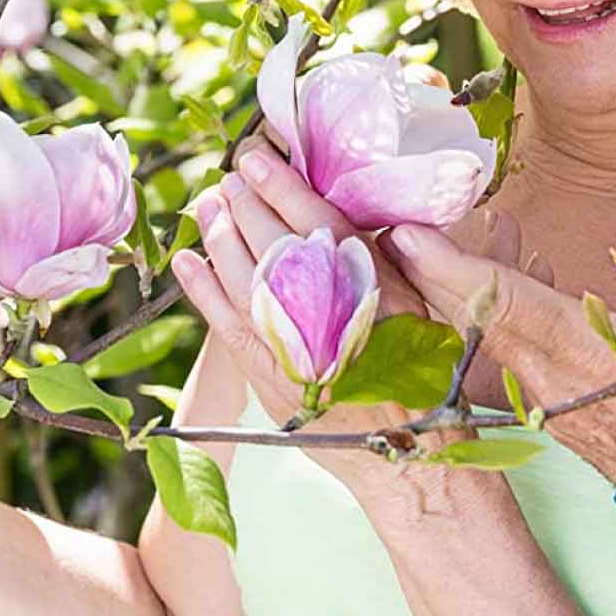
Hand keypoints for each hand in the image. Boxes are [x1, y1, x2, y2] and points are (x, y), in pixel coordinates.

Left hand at [172, 146, 470, 498]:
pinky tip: (188, 260)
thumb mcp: (423, 310)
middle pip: (274, 243)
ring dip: (219, 235)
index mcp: (378, 288)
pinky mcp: (271, 378)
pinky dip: (202, 289)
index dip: (283, 186)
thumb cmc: (427, 380)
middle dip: (244, 204)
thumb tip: (353, 213)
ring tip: (209, 205)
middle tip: (229, 176)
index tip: (258, 157)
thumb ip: (389, 263)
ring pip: (244, 277)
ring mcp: (297, 346)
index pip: (320, 222)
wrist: (411, 459)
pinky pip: (226, 323)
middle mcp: (334, 313)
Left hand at [385, 201, 615, 485]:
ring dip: (438, 287)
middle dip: (418, 270)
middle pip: (465, 315)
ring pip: (471, 332)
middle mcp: (543, 374)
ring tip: (409, 236)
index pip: (501, 301)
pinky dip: (471, 308)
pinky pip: (490, 348)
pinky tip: (474, 271)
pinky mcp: (538, 401)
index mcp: (579, 350)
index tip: (404, 233)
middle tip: (375, 222)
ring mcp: (535, 392)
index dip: (451, 266)